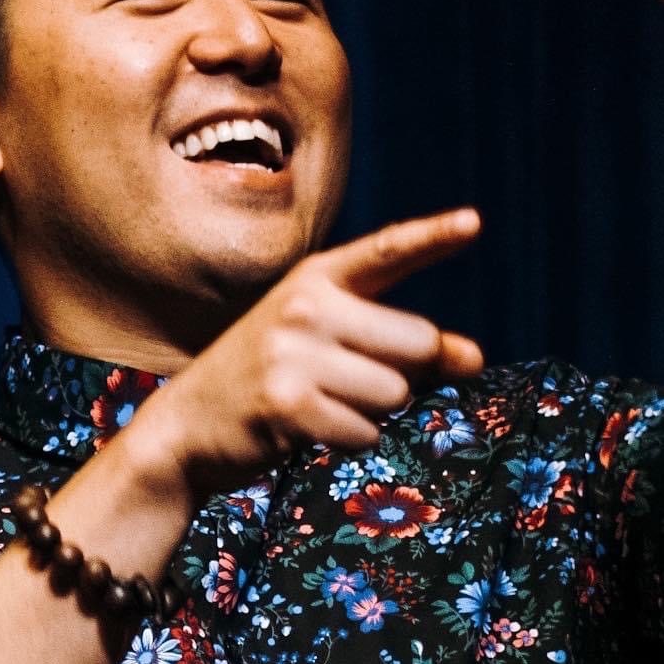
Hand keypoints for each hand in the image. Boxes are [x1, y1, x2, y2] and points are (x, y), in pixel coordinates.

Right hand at [122, 208, 485, 507]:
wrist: (189, 424)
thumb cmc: (278, 379)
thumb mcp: (335, 345)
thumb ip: (405, 347)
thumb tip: (475, 359)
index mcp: (317, 278)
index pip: (387, 251)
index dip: (433, 238)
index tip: (474, 223)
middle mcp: (306, 305)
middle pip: (419, 343)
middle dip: (407, 374)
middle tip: (351, 381)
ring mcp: (292, 353)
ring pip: (396, 394)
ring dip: (373, 412)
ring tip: (321, 402)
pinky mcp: (287, 404)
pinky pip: (366, 433)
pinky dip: (349, 440)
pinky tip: (307, 428)